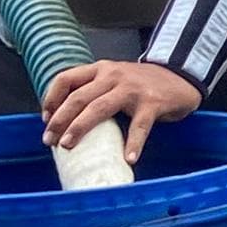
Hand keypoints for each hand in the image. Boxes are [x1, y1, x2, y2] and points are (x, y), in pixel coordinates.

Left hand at [43, 58, 202, 158]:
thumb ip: (95, 90)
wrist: (180, 77)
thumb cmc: (142, 84)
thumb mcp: (114, 78)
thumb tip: (67, 120)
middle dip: (60, 120)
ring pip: (99, 108)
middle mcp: (113, 75)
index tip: (45, 119)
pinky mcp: (152, 102)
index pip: (66, 79)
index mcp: (100, 69)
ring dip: (80, 128)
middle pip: (78, 97)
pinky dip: (133, 143)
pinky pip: (140, 126)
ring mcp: (132, 89)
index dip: (51, 99)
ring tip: (69, 146)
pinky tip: (129, 158)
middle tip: (50, 140)